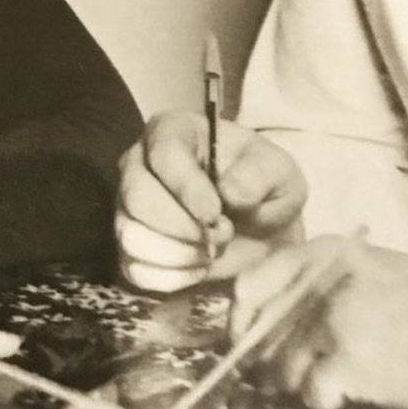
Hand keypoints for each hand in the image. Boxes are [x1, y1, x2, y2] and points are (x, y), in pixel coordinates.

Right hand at [116, 111, 306, 293]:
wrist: (261, 229)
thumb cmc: (263, 187)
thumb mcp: (278, 172)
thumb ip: (258, 175)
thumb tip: (228, 192)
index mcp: (173, 130)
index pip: (164, 154)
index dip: (187, 187)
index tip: (214, 214)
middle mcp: (139, 164)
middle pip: (137, 196)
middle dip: (183, 226)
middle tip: (223, 234)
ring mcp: (129, 208)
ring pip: (131, 236)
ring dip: (178, 255)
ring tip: (212, 252)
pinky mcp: (130, 249)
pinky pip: (135, 270)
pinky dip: (171, 277)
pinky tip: (198, 268)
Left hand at [233, 239, 407, 408]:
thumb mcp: (368, 271)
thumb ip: (317, 285)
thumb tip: (264, 325)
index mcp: (324, 253)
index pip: (249, 286)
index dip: (242, 322)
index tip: (247, 344)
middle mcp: (321, 282)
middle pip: (260, 336)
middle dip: (270, 364)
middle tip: (299, 376)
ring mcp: (334, 323)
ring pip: (281, 371)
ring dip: (301, 385)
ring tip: (337, 381)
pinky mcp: (351, 364)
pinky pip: (313, 395)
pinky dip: (327, 402)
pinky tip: (354, 392)